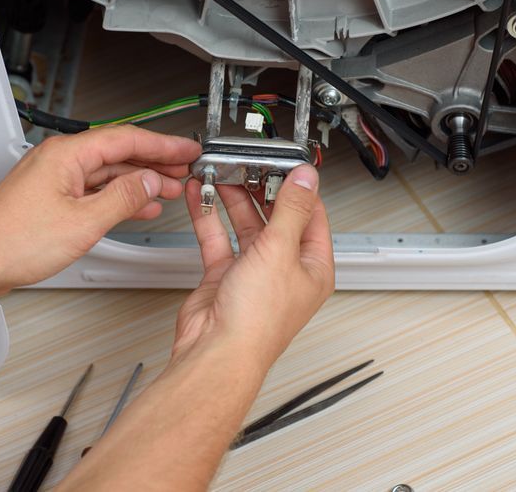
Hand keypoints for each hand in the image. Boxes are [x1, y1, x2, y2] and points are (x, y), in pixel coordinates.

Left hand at [0, 126, 200, 296]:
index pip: (126, 139)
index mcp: (66, 155)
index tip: (186, 149)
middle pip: (118, 153)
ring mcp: (53, 180)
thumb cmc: (11, 242)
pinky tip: (137, 206)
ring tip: (170, 189)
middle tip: (185, 168)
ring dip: (140, 181)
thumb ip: (123, 198)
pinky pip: (94, 190)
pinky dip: (119, 197)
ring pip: (107, 173)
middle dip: (155, 162)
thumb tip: (150, 182)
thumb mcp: (83, 221)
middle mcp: (58, 161)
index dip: (162, 144)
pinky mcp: (49, 200)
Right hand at [174, 164, 334, 369]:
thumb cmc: (257, 321)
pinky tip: (203, 195)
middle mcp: (285, 270)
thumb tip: (307, 179)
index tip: (286, 163)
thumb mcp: (280, 251)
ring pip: (246, 225)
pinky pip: (218, 238)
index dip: (299, 187)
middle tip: (250, 165)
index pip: (312, 216)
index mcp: (312, 266)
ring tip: (224, 173)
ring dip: (234, 200)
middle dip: (262, 189)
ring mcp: (254, 273)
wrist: (216, 352)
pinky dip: (209, 216)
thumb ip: (291, 209)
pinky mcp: (225, 277)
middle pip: (277, 217)